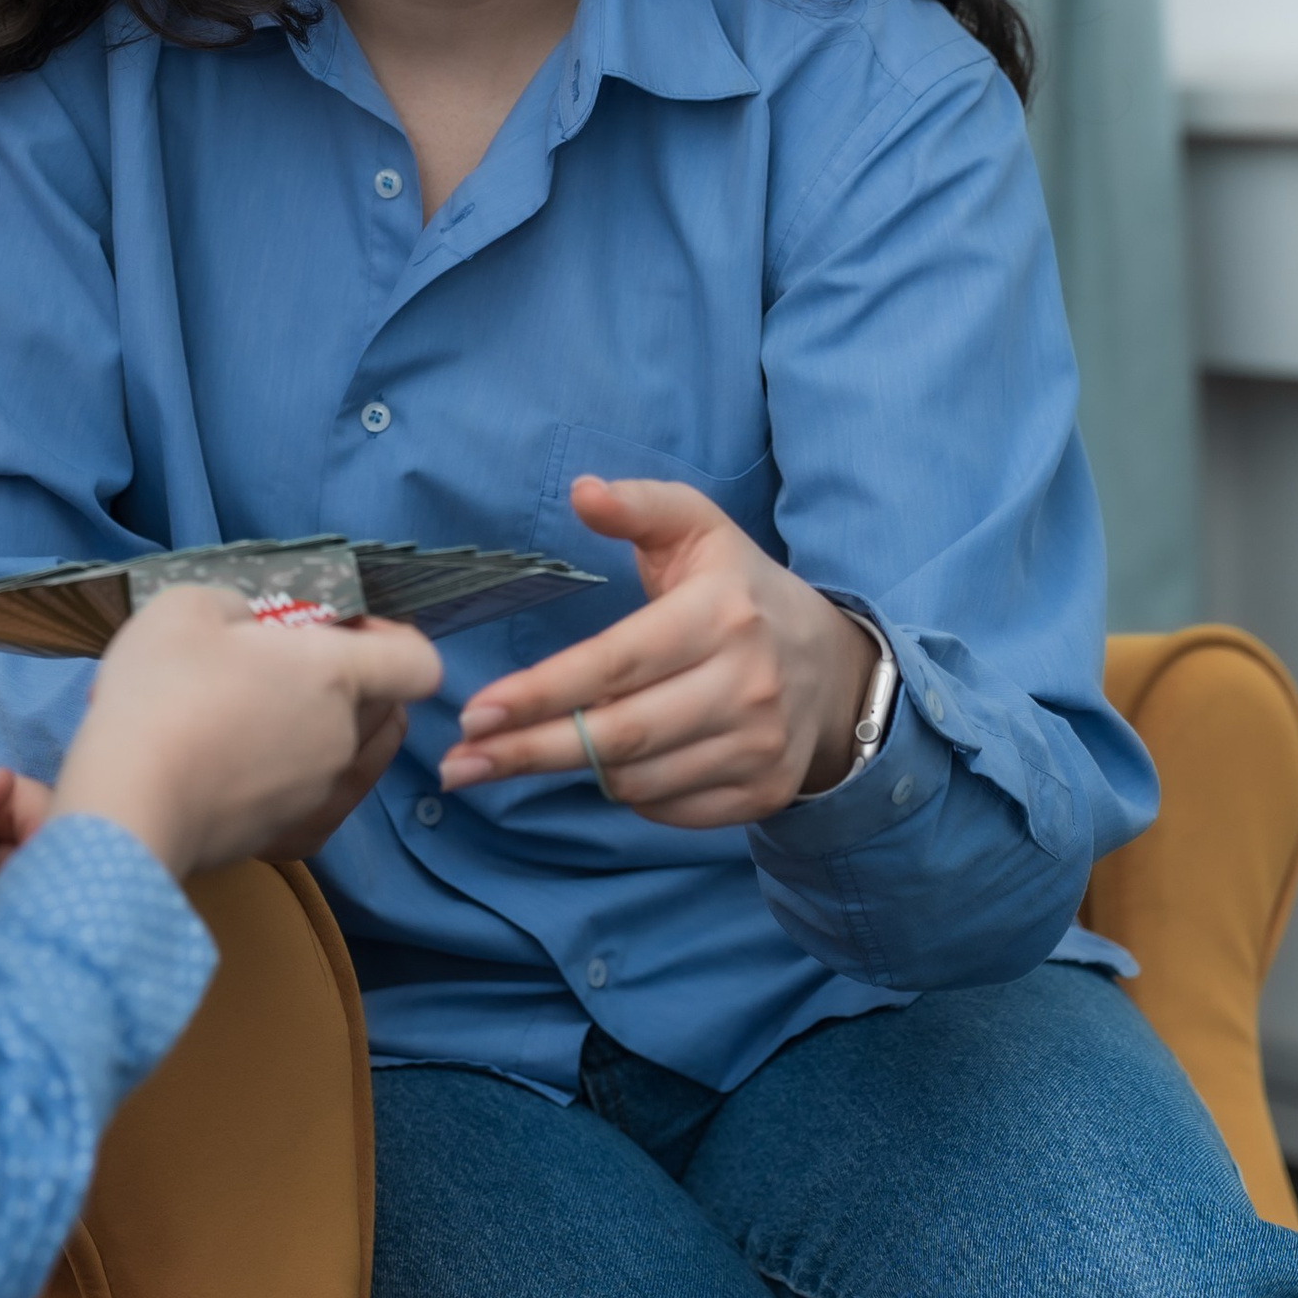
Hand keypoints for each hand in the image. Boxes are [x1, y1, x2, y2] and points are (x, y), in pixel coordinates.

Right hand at [54, 589, 441, 883]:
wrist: (128, 802)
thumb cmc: (162, 691)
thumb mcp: (189, 607)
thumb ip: (239, 608)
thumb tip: (251, 632)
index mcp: (336, 673)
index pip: (418, 661)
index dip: (392, 638)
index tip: (340, 630)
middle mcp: (346, 737)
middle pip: (384, 704)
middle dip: (351, 680)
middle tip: (283, 669)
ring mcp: (325, 795)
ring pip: (355, 755)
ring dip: (331, 731)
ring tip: (269, 721)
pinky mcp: (296, 840)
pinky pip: (324, 801)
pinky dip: (307, 782)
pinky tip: (263, 772)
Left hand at [441, 476, 876, 831]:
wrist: (835, 666)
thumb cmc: (740, 591)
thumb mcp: (699, 529)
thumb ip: (639, 505)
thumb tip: (582, 491)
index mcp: (720, 615)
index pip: (616, 662)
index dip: (541, 692)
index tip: (477, 712)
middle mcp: (744, 685)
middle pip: (618, 734)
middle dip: (530, 750)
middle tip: (462, 763)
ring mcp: (757, 745)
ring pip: (636, 777)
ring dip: (574, 769)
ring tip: (523, 753)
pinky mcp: (762, 791)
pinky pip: (667, 806)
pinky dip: (628, 790)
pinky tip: (604, 767)